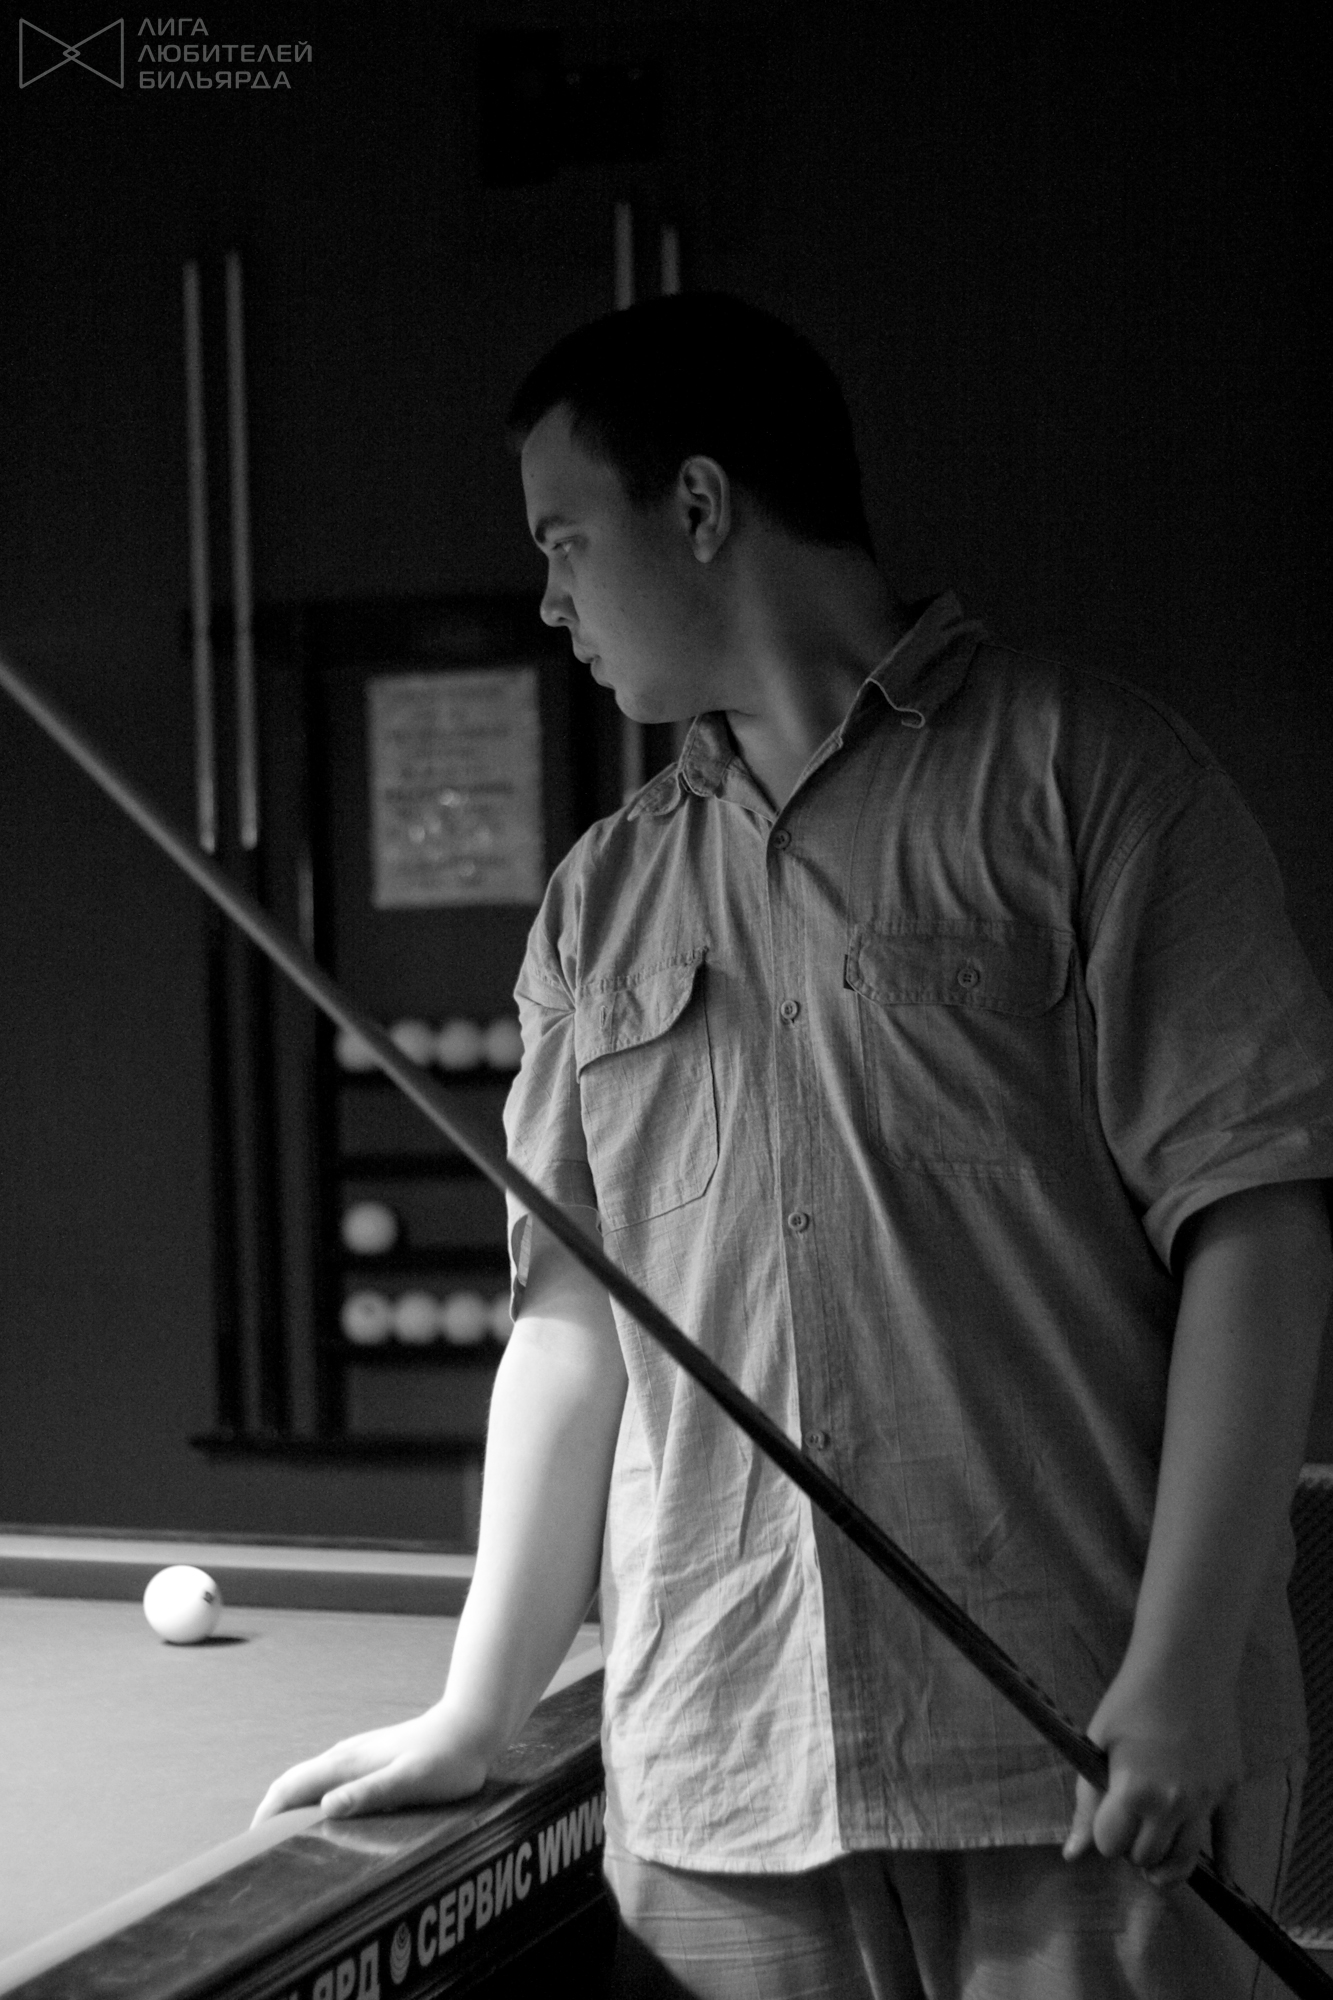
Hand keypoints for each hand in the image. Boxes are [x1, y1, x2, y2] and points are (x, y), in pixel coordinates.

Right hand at [251, 1703, 490, 1826]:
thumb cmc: (445, 1759)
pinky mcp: (371, 1760)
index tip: (250, 1846)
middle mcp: (346, 1756)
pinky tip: (325, 1819)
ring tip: (284, 1842)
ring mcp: (358, 1756)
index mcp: (348, 1763)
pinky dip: (313, 1801)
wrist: (471, 1725)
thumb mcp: (409, 1781)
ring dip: (292, 1808)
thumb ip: (369, 1793)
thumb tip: (326, 1807)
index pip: (292, 1786)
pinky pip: (329, 1781)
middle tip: (260, 1852)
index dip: (268, 1813)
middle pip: (295, 1784)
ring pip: (312, 1781)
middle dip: (273, 1813)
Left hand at [1062, 1666, 1241, 1886]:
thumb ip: (1086, 1802)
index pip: (1111, 1846)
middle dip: (1132, 1849)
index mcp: (1135, 1791)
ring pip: (1186, 1860)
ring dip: (1167, 1864)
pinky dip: (1225, 1861)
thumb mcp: (1098, 1744)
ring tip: (1155, 1861)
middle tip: (1130, 1827)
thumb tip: (1072, 1854)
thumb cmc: (1132, 1700)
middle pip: (1148, 1858)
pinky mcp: (1231, 1790)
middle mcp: (1174, 1804)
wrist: (1184, 1665)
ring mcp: (1207, 1799)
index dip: (1103, 1835)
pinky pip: (1230, 1839)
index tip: (1105, 1818)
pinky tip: (1221, 1875)